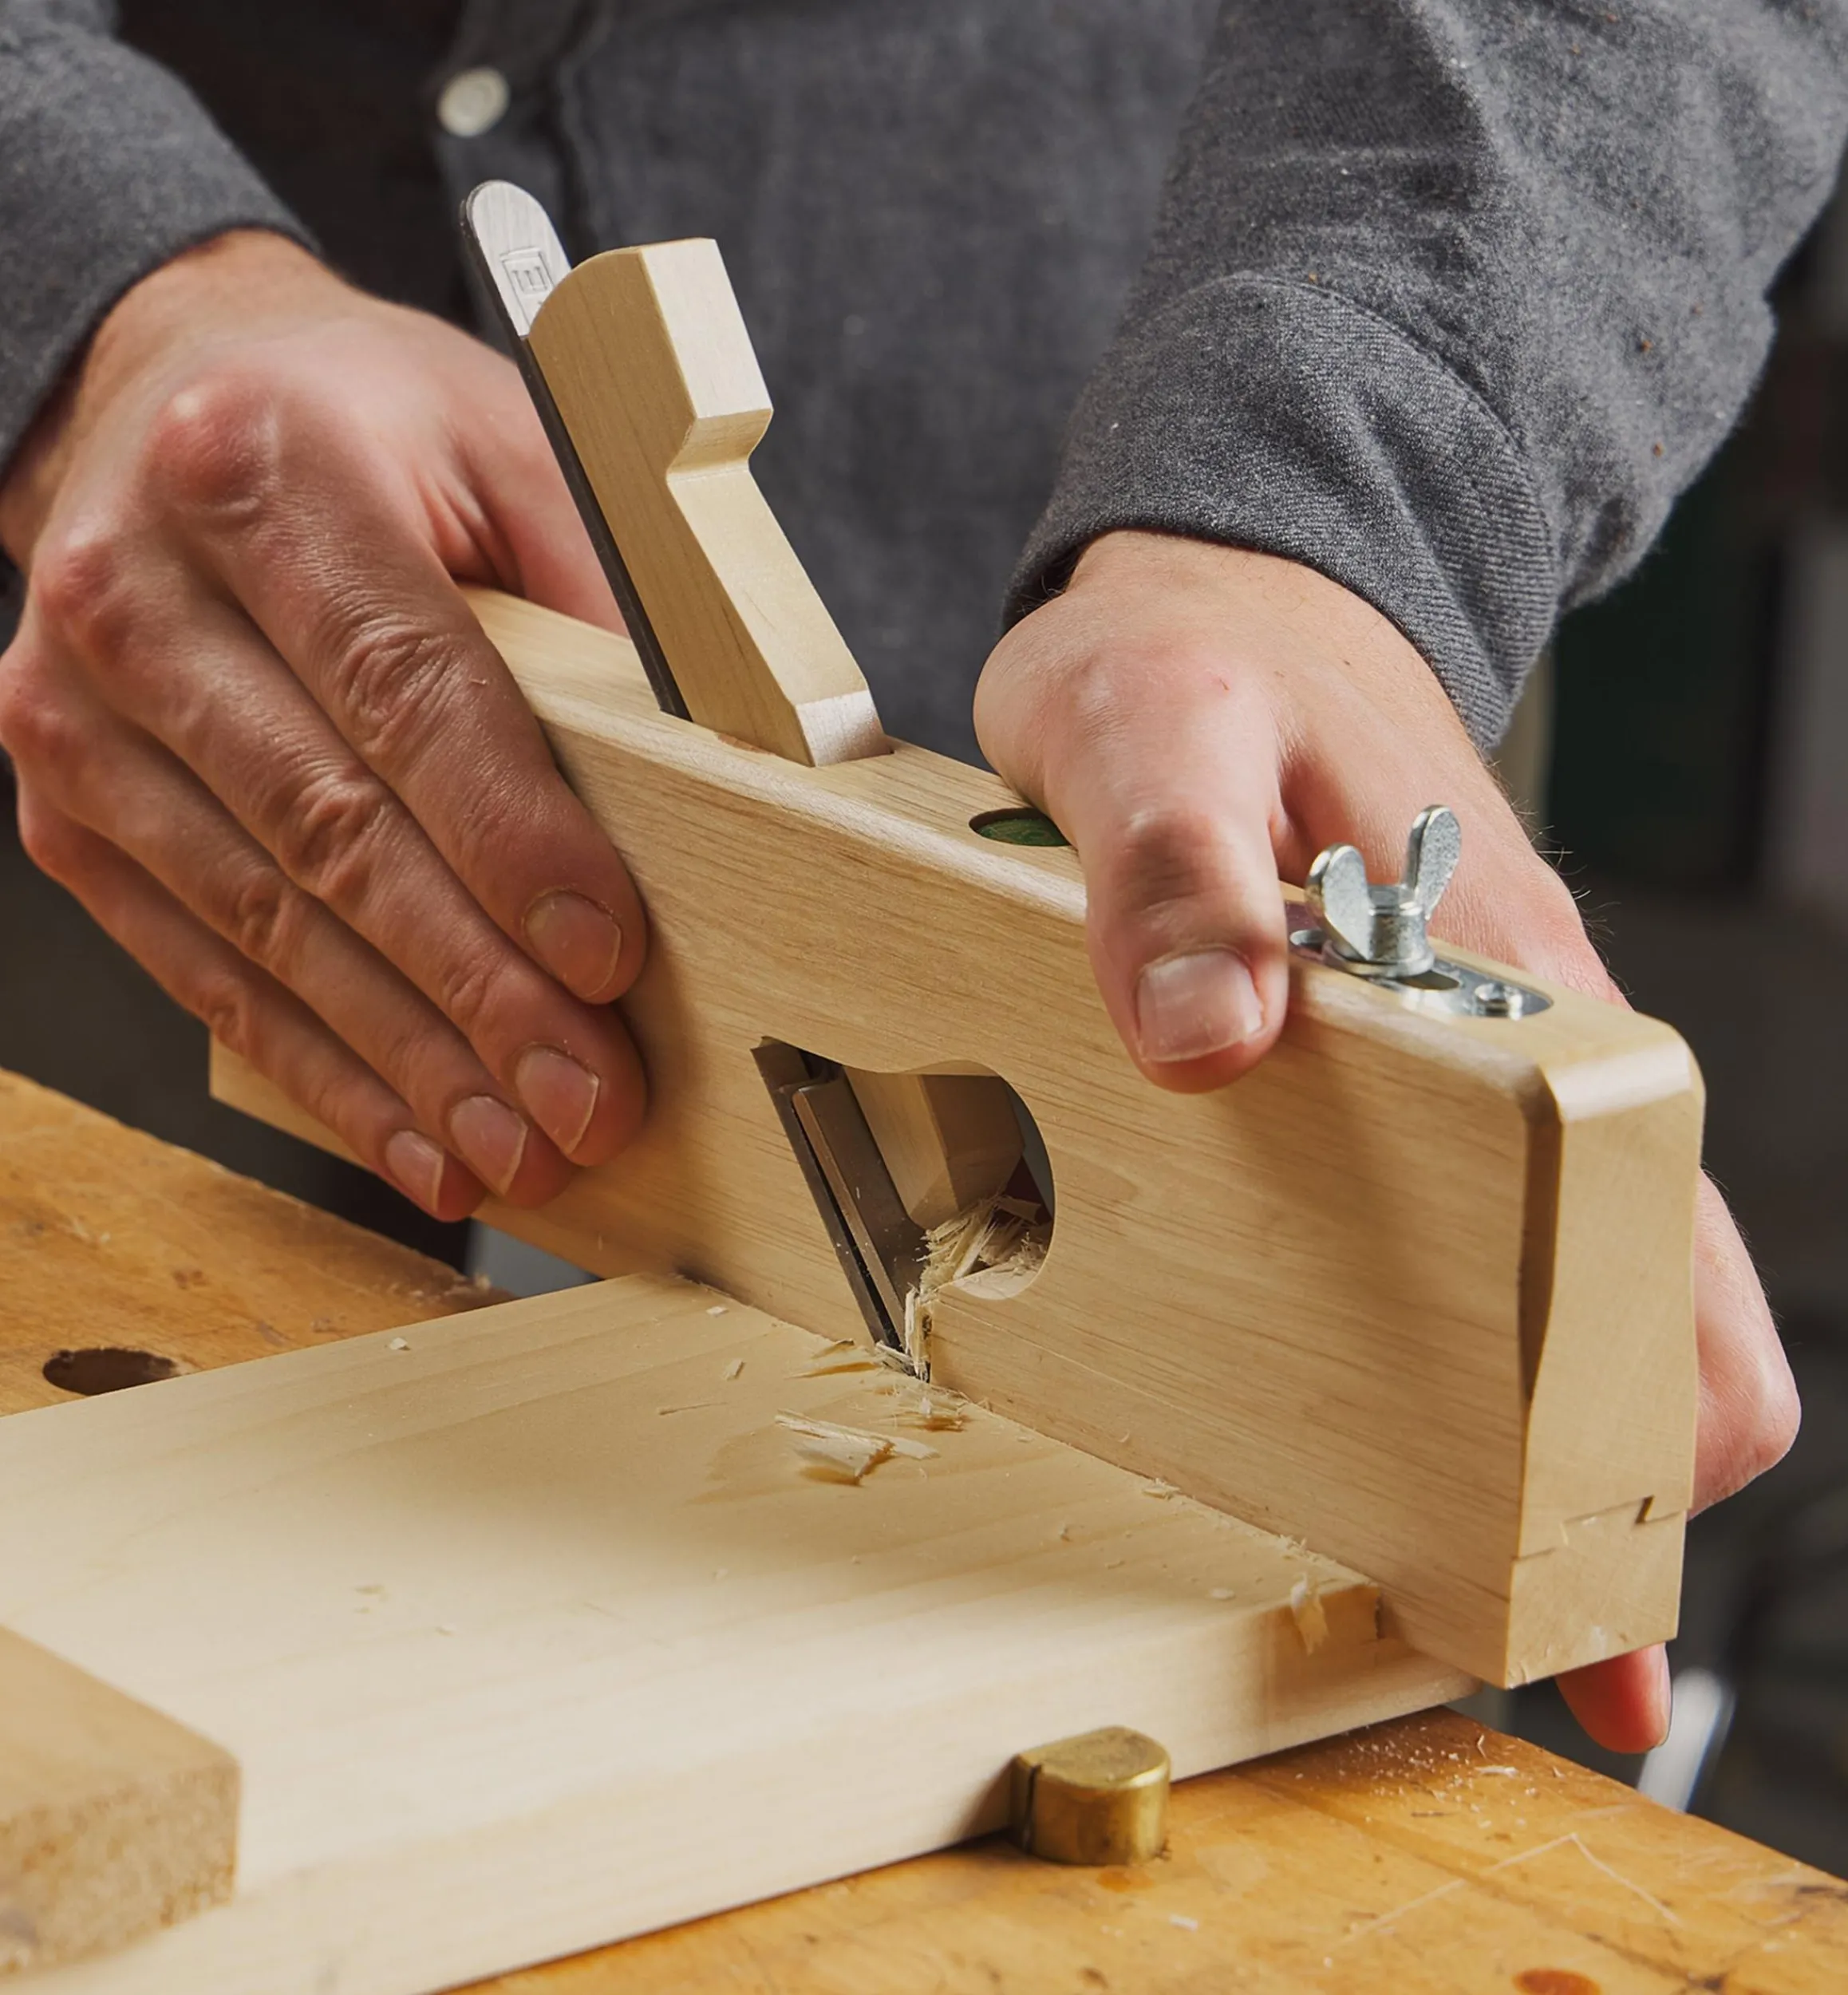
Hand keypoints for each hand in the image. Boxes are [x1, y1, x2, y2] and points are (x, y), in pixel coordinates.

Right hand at [0, 231, 646, 1218]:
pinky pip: (204, 969)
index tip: (609, 954)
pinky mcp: (65, 811)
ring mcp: (74, 712)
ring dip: (407, 1060)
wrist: (157, 400)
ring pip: (264, 925)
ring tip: (525, 1145)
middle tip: (590, 1097)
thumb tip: (712, 773)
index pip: (403, 684)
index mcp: (258, 466)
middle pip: (331, 829)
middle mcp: (134, 590)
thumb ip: (597, 591)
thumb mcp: (502, 444)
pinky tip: (420, 1139)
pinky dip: (323, 1069)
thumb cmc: (362, 426)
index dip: (511, 836)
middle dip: (477, 987)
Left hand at [975, 529, 1798, 1752]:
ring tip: (1425, 1583)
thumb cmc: (1197, 658)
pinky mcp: (1404, 1070)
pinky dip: (1444, 1341)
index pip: (1652, 1231)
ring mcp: (1471, 1060)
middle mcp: (1517, 1037)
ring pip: (1550, 1279)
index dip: (1645, 1425)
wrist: (1230, 600)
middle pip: (1640, 1298)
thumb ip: (1171, 873)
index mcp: (1496, 977)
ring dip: (1516, 1434)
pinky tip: (1372, 1426)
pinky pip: (1456, 1224)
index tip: (1585, 1584)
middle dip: (1598, 1483)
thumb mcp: (1148, 727)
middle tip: (1510, 1637)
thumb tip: (1213, 1044)